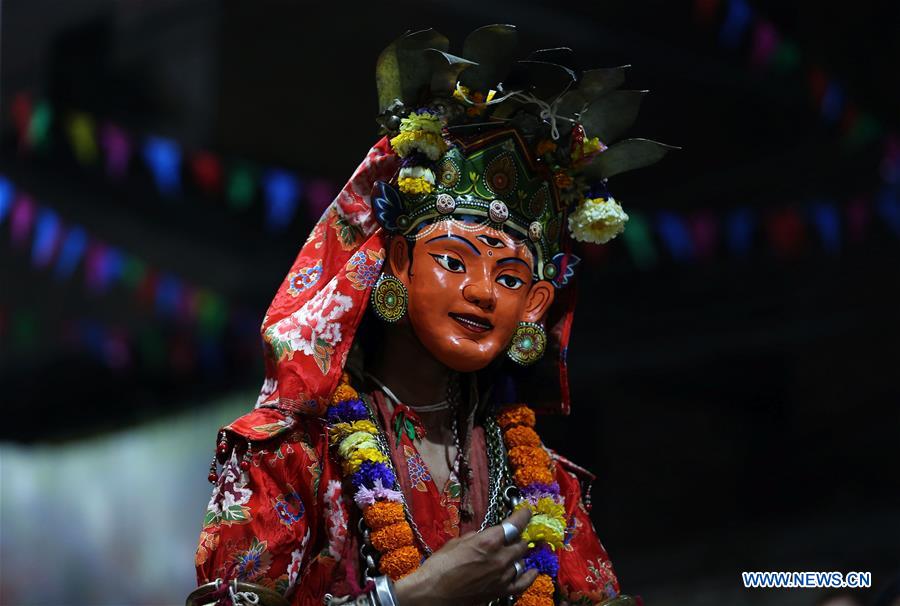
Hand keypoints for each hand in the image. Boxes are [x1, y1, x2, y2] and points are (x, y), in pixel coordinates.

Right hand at [393, 507, 537, 605]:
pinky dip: (529, 575)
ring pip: (521, 561)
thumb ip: (476, 536)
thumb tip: (486, 535)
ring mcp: (502, 576)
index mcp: (488, 541)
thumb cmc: (440, 565)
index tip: (526, 512)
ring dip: (517, 555)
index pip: (514, 525)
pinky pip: (522, 583)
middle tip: (512, 535)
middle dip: (517, 537)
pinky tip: (532, 570)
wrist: (433, 593)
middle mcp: (500, 558)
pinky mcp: (500, 591)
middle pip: (520, 543)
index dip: (522, 516)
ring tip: (511, 553)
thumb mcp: (457, 542)